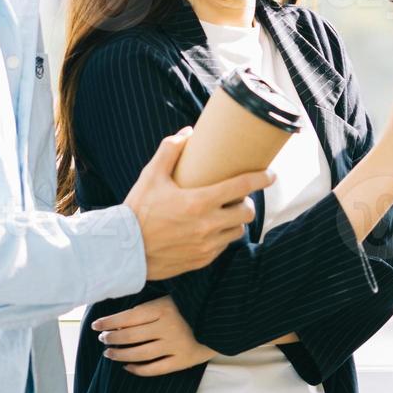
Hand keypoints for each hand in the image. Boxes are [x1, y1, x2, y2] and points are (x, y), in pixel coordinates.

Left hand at [93, 296, 214, 376]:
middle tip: (103, 339)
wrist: (225, 320)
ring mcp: (175, 345)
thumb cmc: (195, 306)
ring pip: (139, 354)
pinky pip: (155, 369)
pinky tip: (128, 367)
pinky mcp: (183, 360)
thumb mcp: (174, 297)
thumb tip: (119, 318)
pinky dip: (138, 370)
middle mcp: (168, 327)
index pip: (128, 317)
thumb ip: (151, 306)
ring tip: (109, 353)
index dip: (109, 322)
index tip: (96, 325)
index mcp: (164, 307)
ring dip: (120, 354)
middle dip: (111, 338)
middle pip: (130, 336)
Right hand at [124, 129, 273, 280]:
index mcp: (199, 202)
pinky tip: (211, 229)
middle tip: (238, 196)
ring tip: (224, 212)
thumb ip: (169, 150)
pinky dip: (221, 236)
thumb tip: (188, 132)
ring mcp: (207, 245)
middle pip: (247, 212)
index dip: (262, 179)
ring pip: (237, 231)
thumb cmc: (137, 211)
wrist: (122, 251)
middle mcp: (208, 225)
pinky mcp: (202, 260)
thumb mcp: (150, 176)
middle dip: (247, 202)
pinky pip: (223, 246)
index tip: (271, 175)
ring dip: (235, 220)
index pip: (242, 187)